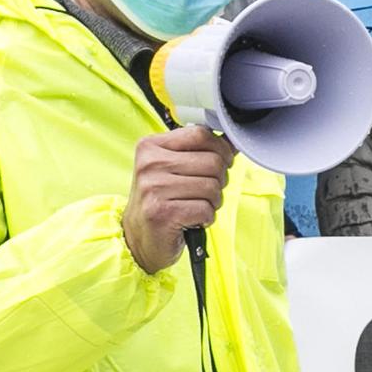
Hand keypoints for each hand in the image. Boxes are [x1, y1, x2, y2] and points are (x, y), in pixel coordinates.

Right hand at [123, 126, 235, 273]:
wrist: (138, 238)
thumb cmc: (161, 201)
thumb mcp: (174, 168)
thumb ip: (199, 151)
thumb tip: (233, 142)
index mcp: (151, 146)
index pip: (201, 134)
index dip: (221, 149)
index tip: (222, 161)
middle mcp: (150, 164)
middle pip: (213, 161)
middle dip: (219, 180)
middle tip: (204, 192)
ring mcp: (154, 188)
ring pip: (213, 187)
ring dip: (213, 202)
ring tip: (196, 206)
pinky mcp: (163, 213)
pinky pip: (206, 209)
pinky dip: (206, 218)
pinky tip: (191, 219)